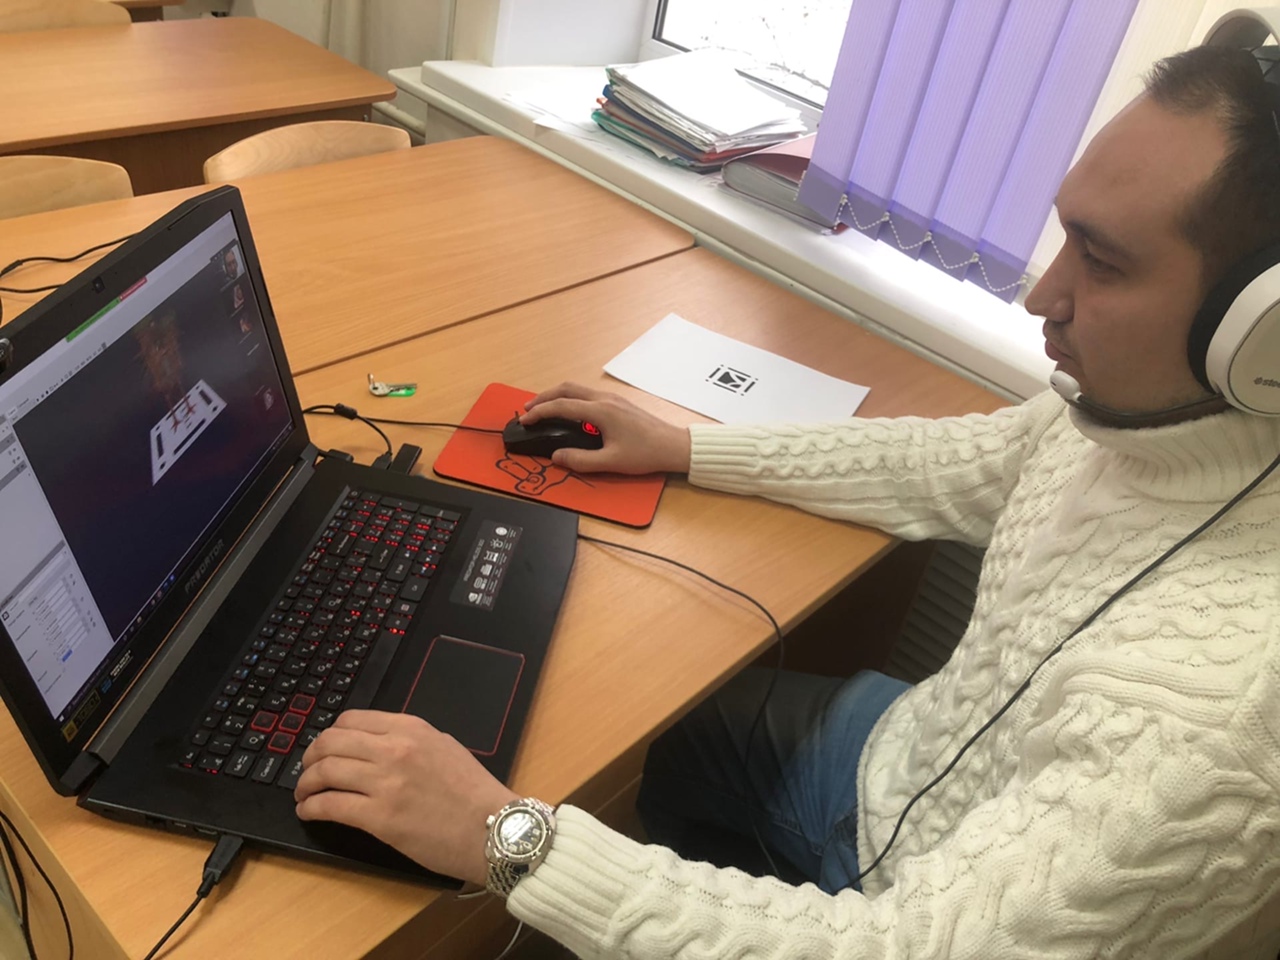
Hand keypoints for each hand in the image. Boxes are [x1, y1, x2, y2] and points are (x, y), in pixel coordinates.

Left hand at [294, 711, 516, 884]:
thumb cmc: (474, 792)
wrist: (493, 828)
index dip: (330, 735)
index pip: (351, 720)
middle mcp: (395, 749)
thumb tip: (375, 746)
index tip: (325, 748)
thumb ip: (409, 741)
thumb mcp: (444, 747)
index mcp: (411, 728)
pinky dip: (311, 808)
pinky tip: (309, 812)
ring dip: (306, 784)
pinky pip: (330, 806)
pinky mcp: (380, 817)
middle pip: (330, 742)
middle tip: (307, 771)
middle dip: (310, 757)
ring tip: (304, 794)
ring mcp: (386, 783)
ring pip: (325, 772)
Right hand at [522, 382, 691, 474]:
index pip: (561, 406)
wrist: (674, 445)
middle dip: (543, 397)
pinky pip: (587, 394)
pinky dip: (570, 398)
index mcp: (601, 411)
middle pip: (566, 388)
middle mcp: (605, 399)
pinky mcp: (618, 403)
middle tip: (527, 410)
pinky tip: (568, 412)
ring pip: (577, 389)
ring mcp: (612, 398)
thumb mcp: (611, 462)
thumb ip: (580, 460)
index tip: (524, 420)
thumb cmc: (646, 453)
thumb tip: (556, 456)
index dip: (539, 412)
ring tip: (543, 409)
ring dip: (557, 396)